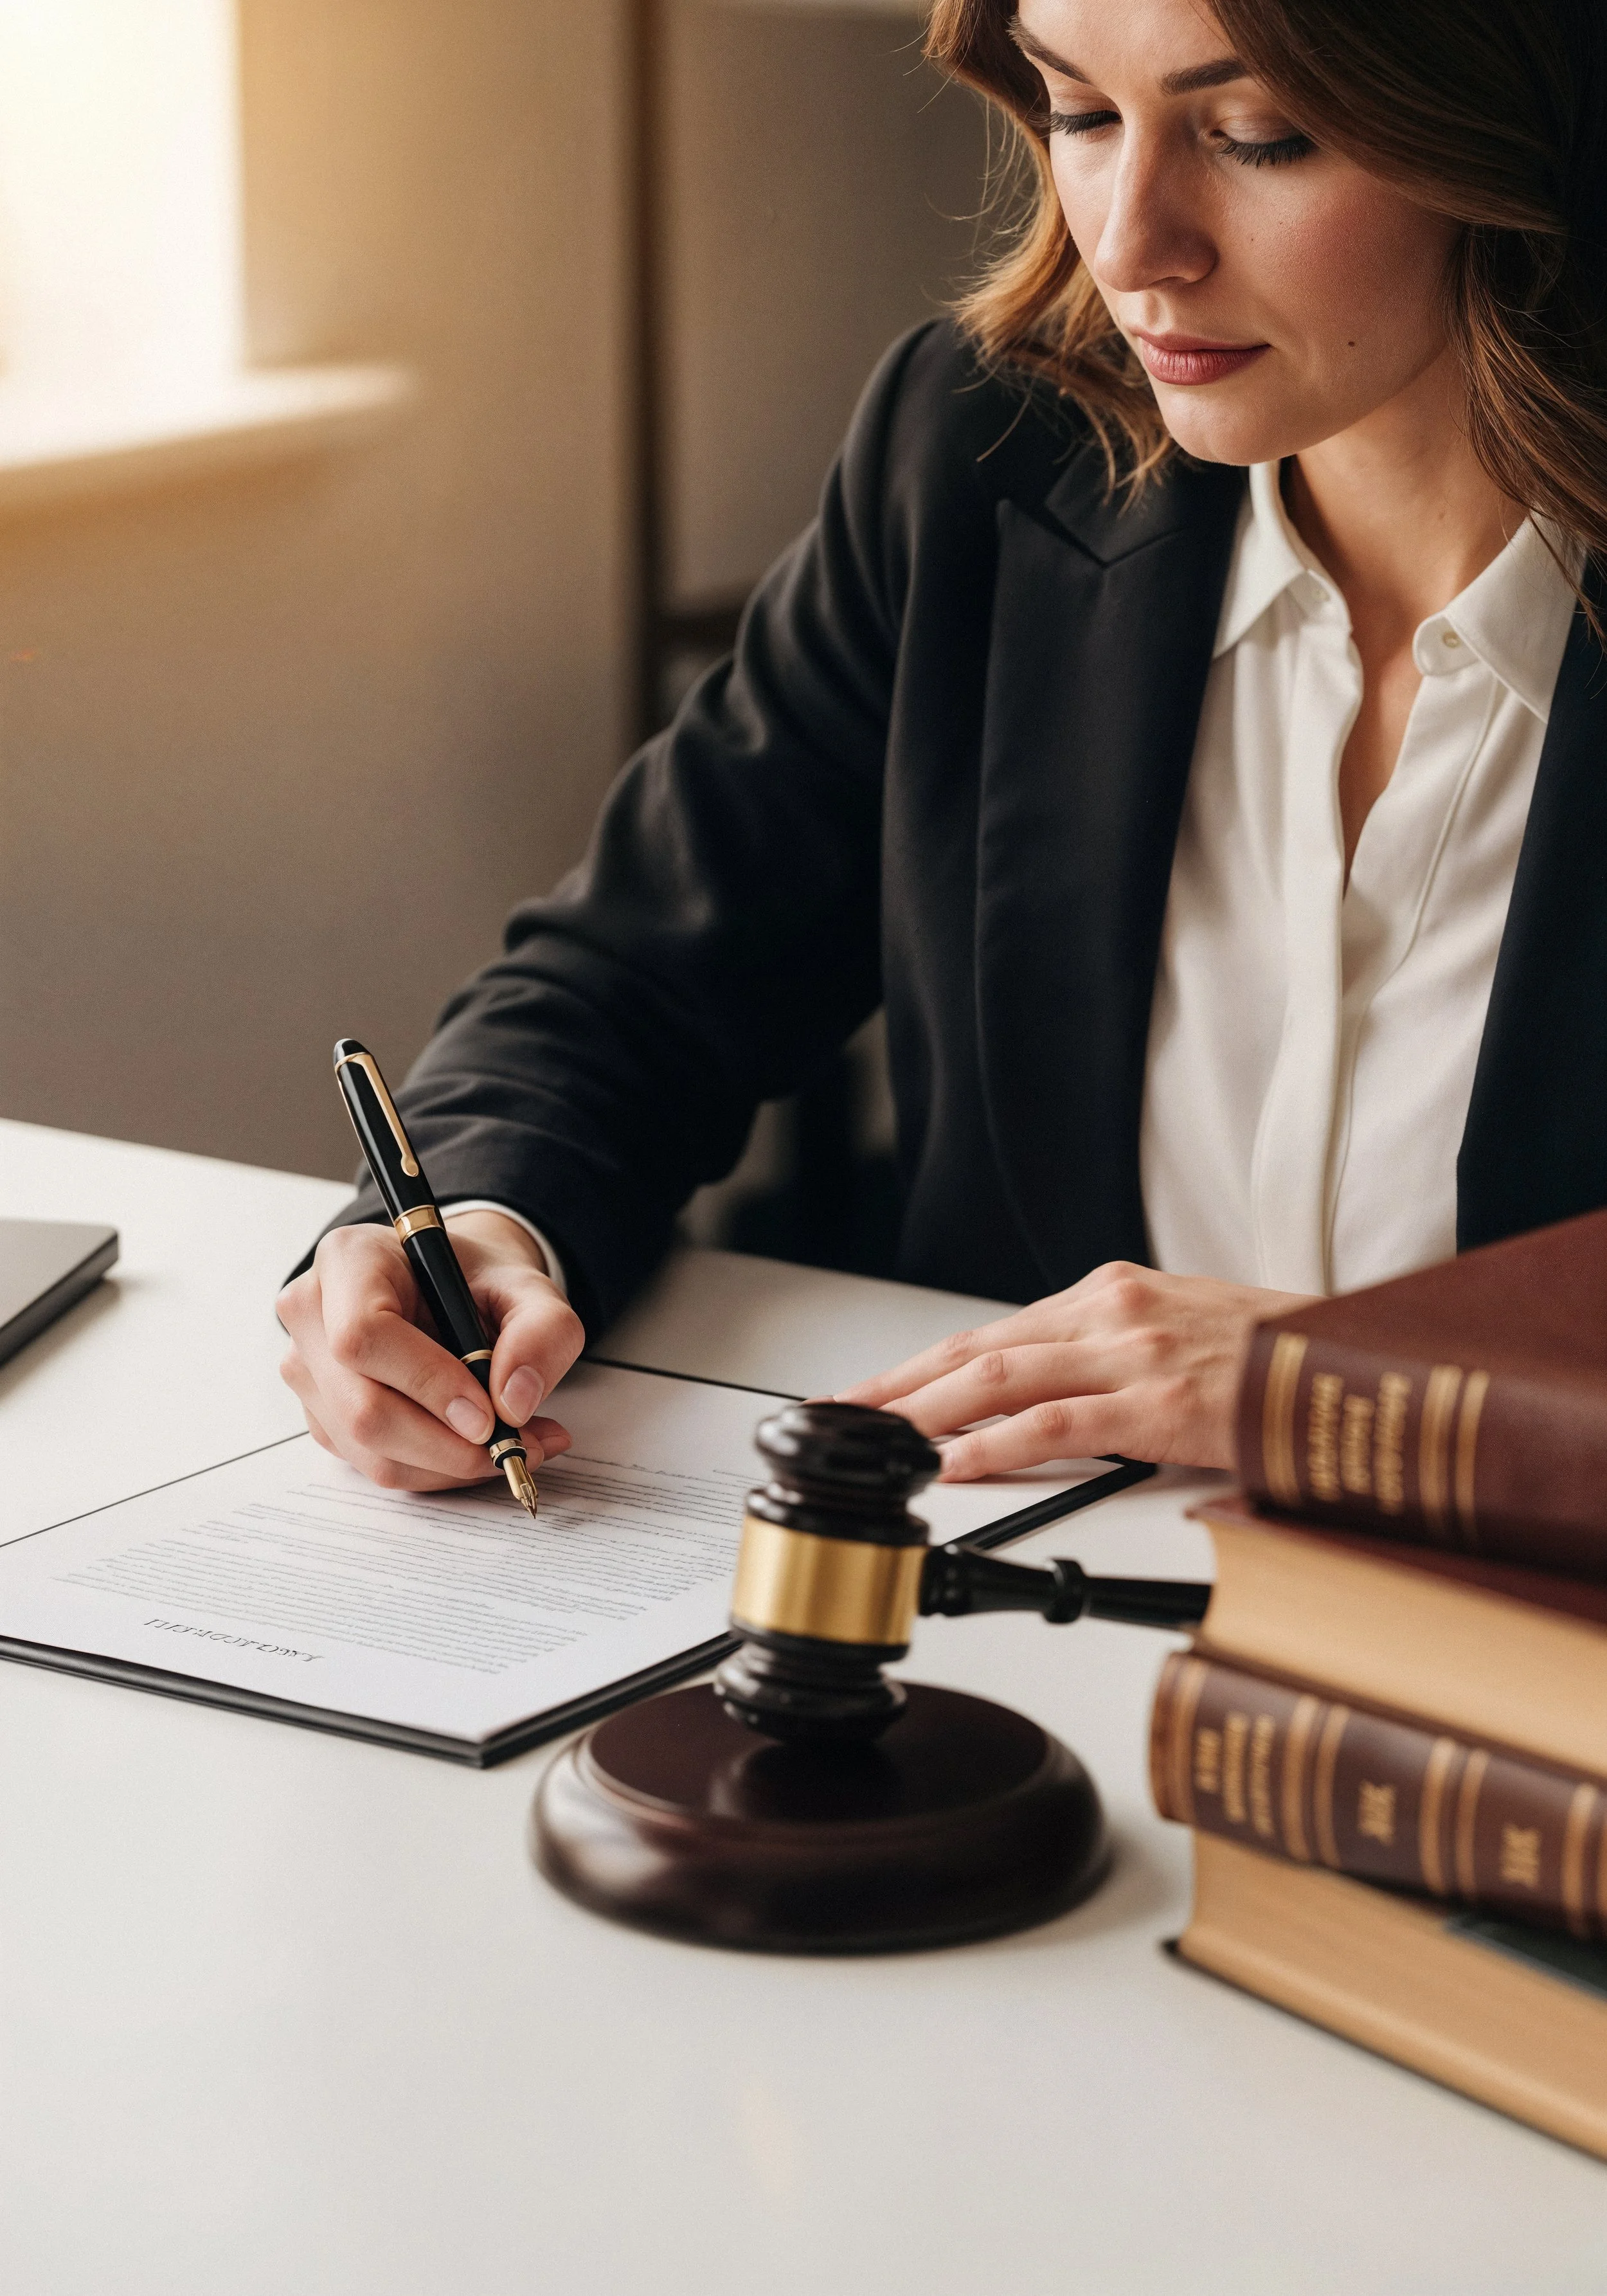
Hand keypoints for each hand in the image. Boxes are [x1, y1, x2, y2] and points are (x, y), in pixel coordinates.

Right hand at [277, 1209, 583, 1491]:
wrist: (457, 1292)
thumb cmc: (481, 1283)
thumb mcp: (532, 1289)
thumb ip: (541, 1331)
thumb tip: (514, 1402)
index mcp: (348, 1260)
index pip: (363, 1336)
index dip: (427, 1383)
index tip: (488, 1414)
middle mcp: (311, 1314)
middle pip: (361, 1408)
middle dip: (446, 1445)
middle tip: (516, 1445)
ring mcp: (309, 1370)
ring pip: (369, 1450)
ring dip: (449, 1465)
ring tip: (517, 1445)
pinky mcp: (323, 1415)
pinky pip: (376, 1464)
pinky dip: (436, 1470)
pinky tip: (479, 1448)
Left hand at [837, 1262, 1313, 1477]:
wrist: (1361, 1360)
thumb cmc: (1279, 1359)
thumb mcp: (1181, 1336)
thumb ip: (1114, 1358)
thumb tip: (1053, 1401)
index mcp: (1112, 1295)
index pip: (993, 1333)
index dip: (920, 1365)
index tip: (870, 1391)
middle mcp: (1111, 1311)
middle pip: (975, 1350)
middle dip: (897, 1386)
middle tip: (838, 1415)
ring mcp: (1133, 1353)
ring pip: (998, 1379)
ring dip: (922, 1413)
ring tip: (870, 1439)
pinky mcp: (1160, 1403)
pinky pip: (1056, 1425)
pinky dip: (994, 1444)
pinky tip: (952, 1463)